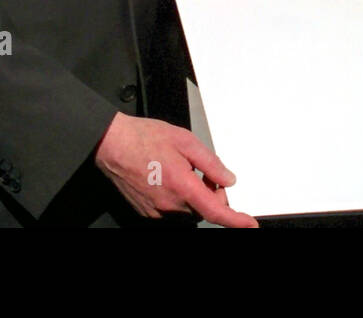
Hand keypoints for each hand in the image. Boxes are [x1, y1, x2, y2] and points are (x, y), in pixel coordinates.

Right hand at [94, 112, 258, 227]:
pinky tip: (168, 178)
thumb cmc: (144, 138)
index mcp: (182, 185)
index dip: (235, 220)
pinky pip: (171, 210)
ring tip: (182, 171)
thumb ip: (210, 164)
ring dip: (193, 197)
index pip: (215, 211)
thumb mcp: (185, 141)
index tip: (250, 225)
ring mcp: (156, 210)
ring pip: (187, 211)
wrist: (112, 144)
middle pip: (202, 210)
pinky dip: (177, 198)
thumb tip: (228, 180)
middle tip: (205, 174)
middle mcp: (169, 204)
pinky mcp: (146, 211)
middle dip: (211, 196)